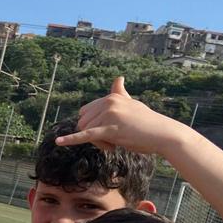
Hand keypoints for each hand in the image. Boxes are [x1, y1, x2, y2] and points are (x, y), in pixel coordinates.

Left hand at [54, 76, 191, 158]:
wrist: (164, 134)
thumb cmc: (148, 122)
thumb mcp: (131, 104)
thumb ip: (121, 93)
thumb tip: (118, 78)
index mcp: (111, 97)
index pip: (86, 113)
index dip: (92, 126)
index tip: (109, 132)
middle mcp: (108, 102)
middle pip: (83, 123)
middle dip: (93, 136)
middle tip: (114, 141)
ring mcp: (109, 114)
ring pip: (87, 133)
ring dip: (98, 144)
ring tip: (116, 143)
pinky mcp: (110, 129)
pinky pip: (86, 136)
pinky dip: (71, 140)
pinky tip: (59, 142)